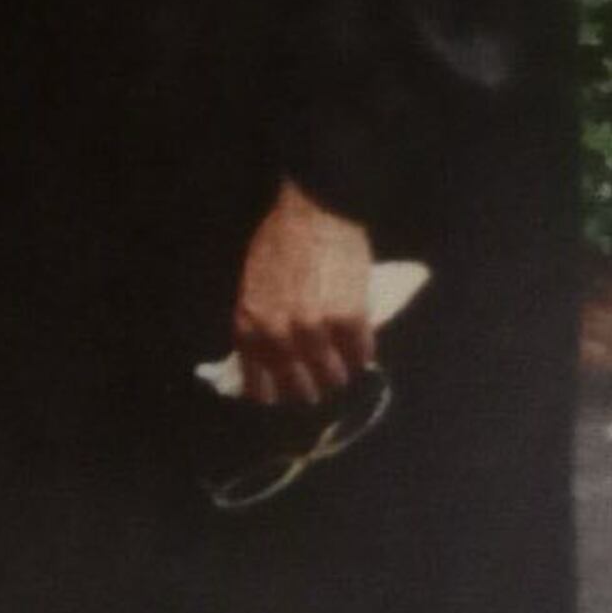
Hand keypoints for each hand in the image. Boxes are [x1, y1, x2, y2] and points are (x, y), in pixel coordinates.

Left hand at [231, 180, 378, 406]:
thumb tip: (265, 356)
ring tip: (342, 370)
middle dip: (308, 389)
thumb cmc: (279, 243)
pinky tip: (361, 350)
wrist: (313, 215)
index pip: (257, 379)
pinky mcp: (350, 320)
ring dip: (338, 375)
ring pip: (332, 374)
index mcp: (249, 324)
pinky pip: (361, 354)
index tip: (281, 397)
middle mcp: (279, 333)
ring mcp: (316, 328)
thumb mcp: (253, 286)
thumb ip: (258, 321)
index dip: (271, 393)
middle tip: (317, 388)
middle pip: (297, 384)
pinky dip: (362, 354)